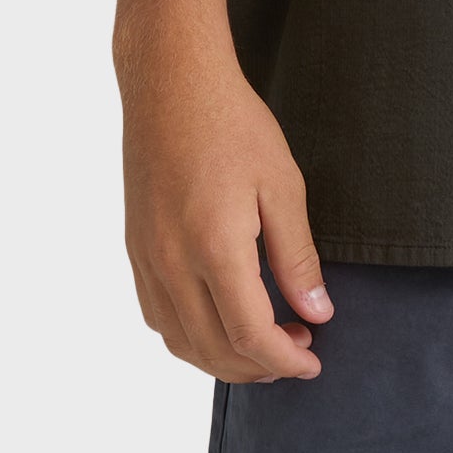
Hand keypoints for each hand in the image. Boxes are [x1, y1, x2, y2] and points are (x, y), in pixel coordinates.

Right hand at [119, 37, 332, 382]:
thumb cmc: (233, 125)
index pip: (249, 334)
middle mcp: (171, 263)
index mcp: (213, 247)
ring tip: (265, 344)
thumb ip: (297, 257)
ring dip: (223, 359)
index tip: (313, 361)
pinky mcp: (135, 250)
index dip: (284, 359)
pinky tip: (220, 320)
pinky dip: (191, 336)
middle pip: (213, 349)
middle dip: (259, 366)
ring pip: (181, 342)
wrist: (171, 85)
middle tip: (299, 352)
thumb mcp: (282, 185)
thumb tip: (317, 313)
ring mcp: (147, 260)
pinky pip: (159, 317)